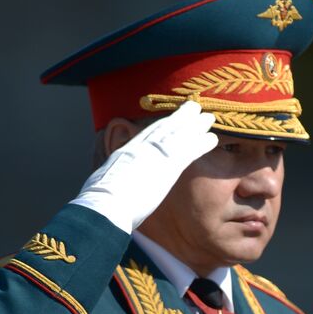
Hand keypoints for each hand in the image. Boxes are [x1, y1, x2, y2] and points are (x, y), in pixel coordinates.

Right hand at [69, 100, 217, 231]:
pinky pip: (188, 150)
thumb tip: (108, 189)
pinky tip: (212, 139)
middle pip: (164, 128)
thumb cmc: (101, 204)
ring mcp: (154, 154)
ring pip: (178, 134)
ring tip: (207, 118)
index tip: (172, 118)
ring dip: (195, 125)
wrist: (105, 205)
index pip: (146, 135)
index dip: (161, 125)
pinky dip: (200, 143)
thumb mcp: (103, 185)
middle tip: (194, 108)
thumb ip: (113, 182)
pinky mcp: (166, 164)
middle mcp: (140, 148)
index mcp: (125, 153)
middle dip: (180, 118)